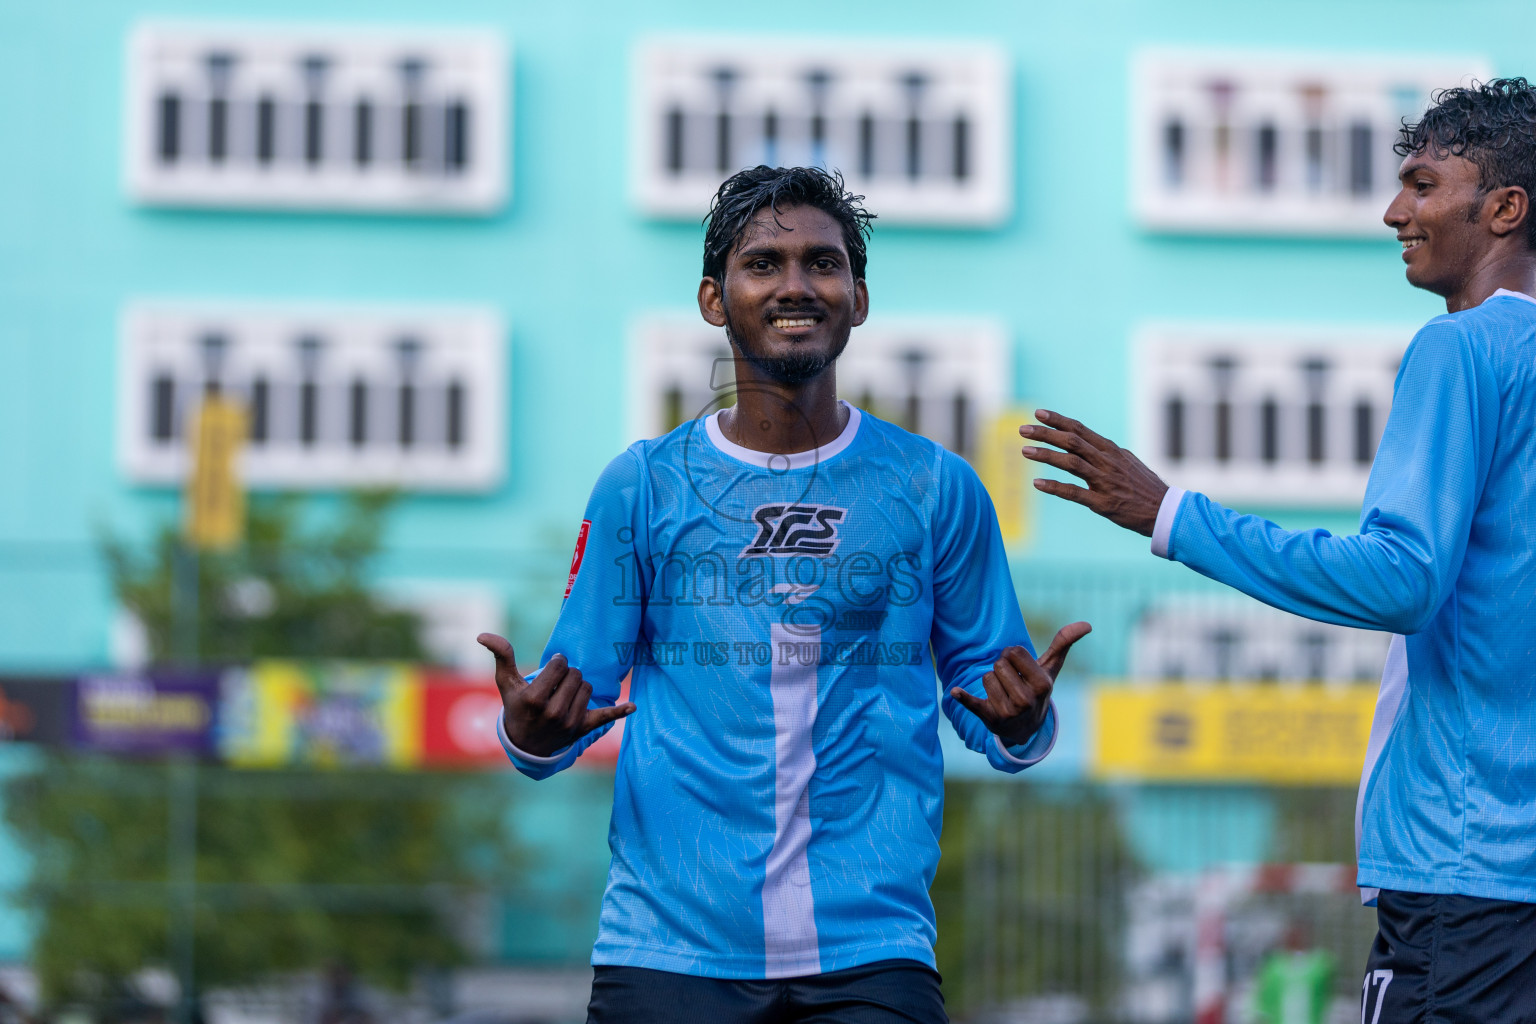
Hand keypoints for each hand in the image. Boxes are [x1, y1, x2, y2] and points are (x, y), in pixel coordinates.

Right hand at [477, 633, 634, 757]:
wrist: (525, 745)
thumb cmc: (515, 707)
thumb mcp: (506, 683)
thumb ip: (501, 656)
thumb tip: (482, 635)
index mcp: (534, 699)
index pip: (560, 665)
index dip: (557, 663)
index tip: (550, 671)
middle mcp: (553, 713)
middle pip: (577, 675)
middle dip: (568, 674)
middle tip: (557, 684)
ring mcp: (570, 723)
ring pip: (589, 687)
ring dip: (579, 687)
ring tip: (566, 695)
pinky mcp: (583, 729)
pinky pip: (606, 717)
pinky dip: (620, 711)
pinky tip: (633, 706)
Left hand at [950, 621, 1091, 745]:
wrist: (1025, 728)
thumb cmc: (1036, 690)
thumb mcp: (1050, 669)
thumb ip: (1063, 644)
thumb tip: (1087, 624)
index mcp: (1042, 684)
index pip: (1012, 652)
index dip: (1011, 657)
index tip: (1018, 669)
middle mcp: (1027, 700)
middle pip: (998, 664)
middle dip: (1000, 669)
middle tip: (1009, 683)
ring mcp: (1009, 712)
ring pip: (985, 677)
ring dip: (990, 683)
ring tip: (1002, 695)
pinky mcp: (990, 719)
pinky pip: (973, 704)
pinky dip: (964, 698)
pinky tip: (955, 692)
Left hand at [1020, 410, 1168, 536]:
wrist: (1167, 511)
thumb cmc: (1146, 488)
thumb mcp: (1129, 463)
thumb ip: (1108, 454)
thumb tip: (1091, 444)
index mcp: (1112, 451)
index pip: (1080, 430)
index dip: (1058, 421)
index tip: (1039, 413)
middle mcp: (1107, 462)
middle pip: (1072, 442)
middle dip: (1045, 434)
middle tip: (1023, 429)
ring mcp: (1105, 482)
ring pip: (1070, 463)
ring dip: (1046, 455)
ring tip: (1025, 451)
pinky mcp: (1103, 503)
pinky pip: (1074, 492)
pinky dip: (1054, 487)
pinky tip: (1037, 483)